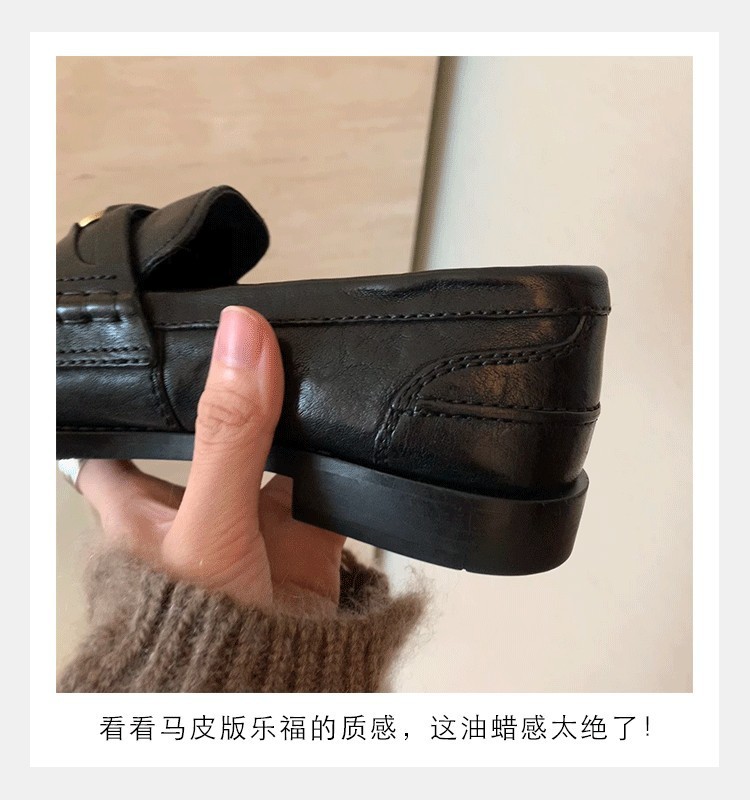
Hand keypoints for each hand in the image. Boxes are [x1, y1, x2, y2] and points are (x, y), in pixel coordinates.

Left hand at [75, 306, 345, 614]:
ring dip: (293, 417)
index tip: (172, 340)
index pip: (123, 430)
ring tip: (312, 362)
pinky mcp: (302, 534)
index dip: (140, 390)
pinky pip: (325, 481)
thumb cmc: (201, 634)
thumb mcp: (209, 523)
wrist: (274, 694)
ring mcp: (251, 517)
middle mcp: (197, 503)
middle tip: (263, 334)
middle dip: (236, 390)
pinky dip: (342, 459)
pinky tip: (353, 426)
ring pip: (272, 447)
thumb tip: (243, 340)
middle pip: (210, 425)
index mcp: (142, 500)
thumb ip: (228, 435)